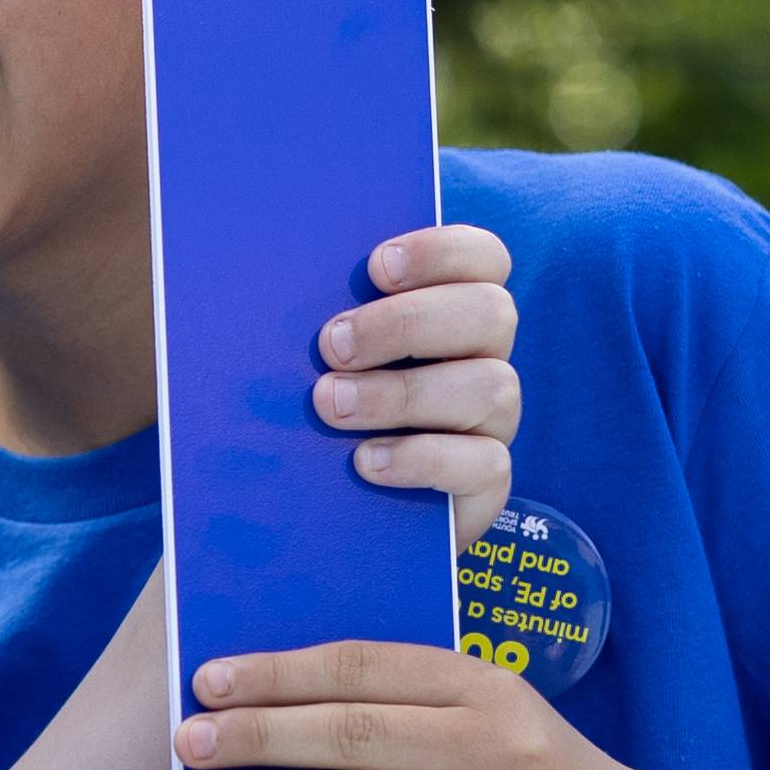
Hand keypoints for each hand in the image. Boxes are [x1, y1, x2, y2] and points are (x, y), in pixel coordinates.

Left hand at [174, 636, 644, 769]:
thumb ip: (410, 703)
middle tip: (186, 740)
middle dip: (258, 735)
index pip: (363, 667)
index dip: (279, 672)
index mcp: (482, 685)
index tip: (209, 680)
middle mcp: (489, 745)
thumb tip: (279, 700)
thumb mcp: (496, 715)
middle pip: (352, 733)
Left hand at [310, 224, 515, 547]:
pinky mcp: (485, 486)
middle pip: (491, 313)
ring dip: (403, 392)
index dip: (441, 251)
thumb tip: (276, 271)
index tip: (375, 267)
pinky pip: (486, 464)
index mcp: (451, 310)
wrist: (313, 518)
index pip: (484, 258)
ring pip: (493, 387)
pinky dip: (422, 458)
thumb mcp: (315, 356)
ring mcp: (491, 424)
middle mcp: (483, 359)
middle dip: (407, 323)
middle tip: (331, 346)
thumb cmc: (311, 410)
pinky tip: (366, 461)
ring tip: (330, 405)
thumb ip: (322, 316)